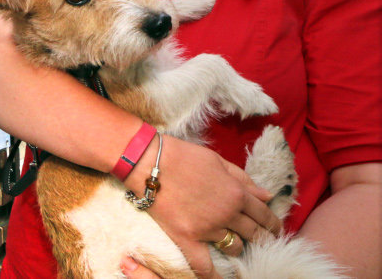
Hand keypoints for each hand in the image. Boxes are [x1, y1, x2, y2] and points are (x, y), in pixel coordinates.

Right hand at [123, 135, 279, 276]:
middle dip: (262, 238)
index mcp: (236, 192)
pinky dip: (213, 275)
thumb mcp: (216, 160)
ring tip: (237, 247)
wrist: (148, 163)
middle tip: (263, 242)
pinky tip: (219, 278)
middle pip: (254, 233)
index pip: (263, 213)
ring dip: (238, 248)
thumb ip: (243, 179)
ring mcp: (207, 228)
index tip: (275, 228)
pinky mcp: (187, 238)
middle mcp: (226, 213)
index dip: (272, 222)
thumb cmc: (182, 156)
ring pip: (234, 247)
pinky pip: (204, 265)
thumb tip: (266, 194)